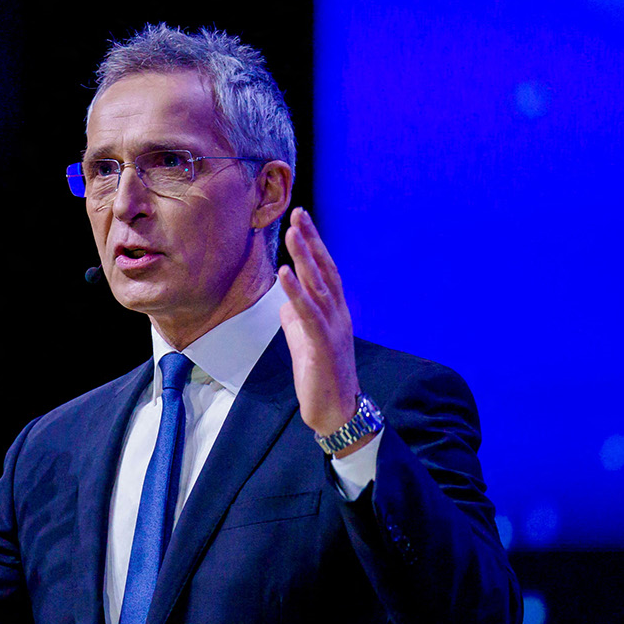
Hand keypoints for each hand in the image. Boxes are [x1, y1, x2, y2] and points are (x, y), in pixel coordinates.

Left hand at [277, 207, 365, 446]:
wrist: (336, 410)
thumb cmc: (321, 374)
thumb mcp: (305, 340)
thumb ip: (297, 318)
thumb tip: (285, 302)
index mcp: (335, 311)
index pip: (326, 271)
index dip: (315, 244)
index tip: (302, 220)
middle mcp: (339, 313)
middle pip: (325, 270)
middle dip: (312, 241)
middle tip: (299, 213)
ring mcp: (334, 327)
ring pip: (319, 286)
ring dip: (305, 258)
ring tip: (292, 234)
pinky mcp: (323, 344)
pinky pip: (308, 313)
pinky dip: (296, 292)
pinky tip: (285, 273)